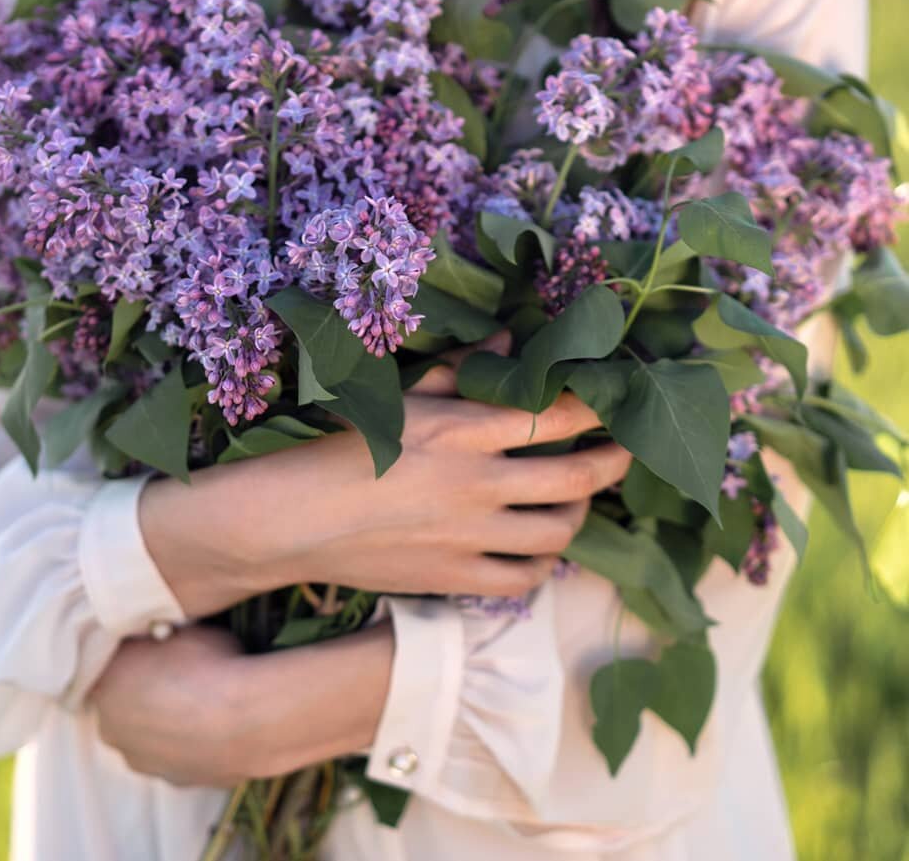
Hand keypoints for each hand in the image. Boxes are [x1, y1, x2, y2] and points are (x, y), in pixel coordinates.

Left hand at [91, 623, 394, 786]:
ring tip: (200, 696)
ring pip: (146, 734)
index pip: (105, 666)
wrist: (244, 719)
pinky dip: (188, 740)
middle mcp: (111, 728)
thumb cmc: (208, 662)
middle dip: (140, 689)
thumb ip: (156, 633)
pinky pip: (175, 754)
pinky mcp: (174, 781)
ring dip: (163, 719)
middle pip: (120, 703)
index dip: (129, 654)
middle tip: (175, 668)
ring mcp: (142, 760)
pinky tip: (214, 721)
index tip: (151, 643)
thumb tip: (157, 628)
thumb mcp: (178, 629)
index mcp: (102, 686)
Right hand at [140, 336, 631, 616]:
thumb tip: (507, 341)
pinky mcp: (456, 579)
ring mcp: (470, 537)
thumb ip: (457, 371)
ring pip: (558, 531)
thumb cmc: (342, 447)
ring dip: (579, 514)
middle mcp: (478, 484)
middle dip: (612, 462)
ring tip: (578, 502)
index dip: (596, 406)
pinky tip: (540, 550)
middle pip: (575, 478)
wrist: (296, 519)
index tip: (616, 398)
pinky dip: (543, 564)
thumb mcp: (398, 399)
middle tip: (623, 452)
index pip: (554, 414)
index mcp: (463, 431)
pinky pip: (523, 578)